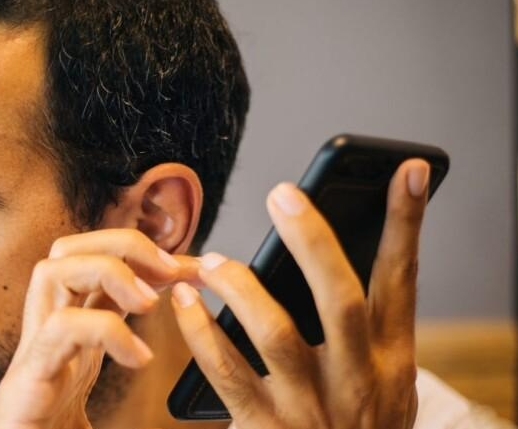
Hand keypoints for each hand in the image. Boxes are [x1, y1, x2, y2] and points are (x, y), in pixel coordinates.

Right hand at [0, 229, 188, 428]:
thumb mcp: (102, 397)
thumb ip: (125, 366)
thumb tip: (167, 358)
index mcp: (72, 332)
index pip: (99, 266)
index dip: (147, 256)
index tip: (194, 267)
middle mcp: (48, 331)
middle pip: (68, 249)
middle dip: (122, 244)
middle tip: (172, 271)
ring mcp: (34, 351)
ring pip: (52, 271)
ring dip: (109, 271)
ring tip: (151, 304)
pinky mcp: (29, 379)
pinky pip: (61, 329)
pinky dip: (106, 329)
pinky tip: (138, 358)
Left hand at [172, 159, 429, 428]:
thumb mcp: (384, 385)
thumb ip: (365, 333)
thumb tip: (331, 258)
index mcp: (392, 362)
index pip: (402, 282)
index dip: (406, 225)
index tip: (407, 172)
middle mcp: (357, 382)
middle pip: (340, 299)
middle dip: (313, 241)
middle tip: (282, 194)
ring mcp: (311, 408)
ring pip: (276, 334)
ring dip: (242, 288)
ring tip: (213, 260)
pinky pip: (226, 374)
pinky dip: (202, 333)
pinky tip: (185, 303)